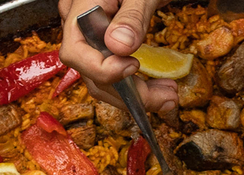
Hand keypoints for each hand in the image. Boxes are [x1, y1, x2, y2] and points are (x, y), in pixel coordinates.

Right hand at [57, 0, 177, 112]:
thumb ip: (131, 15)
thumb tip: (119, 47)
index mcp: (80, 7)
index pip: (75, 52)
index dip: (102, 69)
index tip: (134, 68)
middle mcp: (77, 25)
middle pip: (91, 73)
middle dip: (128, 93)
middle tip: (166, 97)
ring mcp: (88, 37)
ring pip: (101, 80)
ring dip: (134, 96)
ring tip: (168, 96)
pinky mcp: (102, 45)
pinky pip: (110, 72)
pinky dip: (133, 85)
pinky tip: (158, 87)